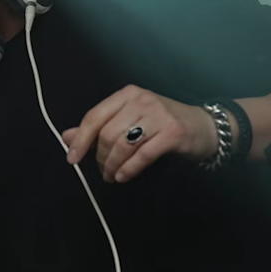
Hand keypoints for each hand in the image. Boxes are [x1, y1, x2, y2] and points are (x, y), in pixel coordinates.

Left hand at [61, 85, 217, 182]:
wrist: (204, 127)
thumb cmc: (163, 124)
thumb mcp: (129, 120)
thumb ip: (97, 128)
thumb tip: (66, 137)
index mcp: (127, 95)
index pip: (94, 116)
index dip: (80, 140)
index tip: (72, 159)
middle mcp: (141, 100)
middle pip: (107, 133)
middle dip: (100, 157)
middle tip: (102, 170)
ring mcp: (158, 115)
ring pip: (122, 145)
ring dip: (113, 166)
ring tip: (112, 176)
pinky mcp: (172, 132)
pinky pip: (142, 155)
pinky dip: (129, 169)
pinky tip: (124, 176)